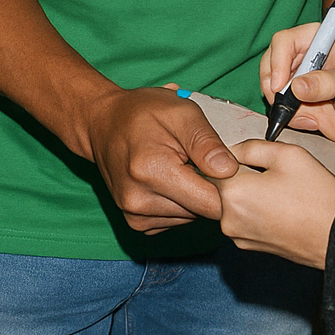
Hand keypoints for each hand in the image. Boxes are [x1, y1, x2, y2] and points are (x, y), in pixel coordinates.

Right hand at [84, 85, 236, 232]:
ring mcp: (134, 215)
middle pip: (201, 212)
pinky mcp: (135, 223)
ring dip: (195, 196)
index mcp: (152, 170)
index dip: (228, 186)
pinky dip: (181, 203)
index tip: (229, 167)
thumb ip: (206, 142)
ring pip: (190, 218)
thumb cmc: (143, 112)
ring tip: (184, 166)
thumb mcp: (181, 112)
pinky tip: (172, 180)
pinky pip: (175, 220)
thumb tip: (230, 171)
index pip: (209, 202)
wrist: (103, 123)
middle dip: (210, 189)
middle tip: (203, 160)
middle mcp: (139, 201)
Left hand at [217, 139, 334, 267]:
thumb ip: (252, 146)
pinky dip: (255, 210)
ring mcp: (237, 236)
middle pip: (224, 184)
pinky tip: (279, 207)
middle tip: (273, 174)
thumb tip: (232, 149)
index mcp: (234, 193)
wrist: (334, 238)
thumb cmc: (315, 197)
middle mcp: (228, 219)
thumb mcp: (288, 154)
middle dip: (242, 174)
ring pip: (234, 201)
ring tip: (279, 192)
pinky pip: (243, 218)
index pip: (215, 164)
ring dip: (249, 193)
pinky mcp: (248, 246)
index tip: (256, 158)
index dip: (236, 155)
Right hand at [261, 28, 334, 150]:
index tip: (280, 85)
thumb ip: (327, 83)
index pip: (286, 40)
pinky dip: (287, 116)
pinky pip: (276, 104)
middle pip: (270, 61)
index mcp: (320, 39)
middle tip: (286, 105)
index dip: (278, 60)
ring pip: (269, 84)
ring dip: (282, 104)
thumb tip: (297, 86)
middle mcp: (305, 53)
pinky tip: (310, 120)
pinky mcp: (293, 95)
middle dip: (274, 85)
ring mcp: (296, 75)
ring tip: (309, 116)